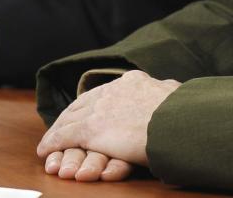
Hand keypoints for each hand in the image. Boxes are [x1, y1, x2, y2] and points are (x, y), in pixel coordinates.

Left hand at [36, 70, 179, 179]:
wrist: (180, 124)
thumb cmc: (186, 116)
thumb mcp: (177, 96)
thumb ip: (169, 93)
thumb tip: (175, 89)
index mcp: (134, 81)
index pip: (104, 93)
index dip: (91, 105)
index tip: (84, 114)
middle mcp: (114, 90)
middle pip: (83, 103)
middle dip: (69, 118)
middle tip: (58, 130)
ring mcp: (101, 108)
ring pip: (70, 119)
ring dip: (57, 133)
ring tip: (48, 145)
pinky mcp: (92, 128)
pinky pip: (65, 135)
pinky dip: (52, 143)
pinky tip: (45, 151)